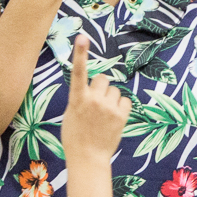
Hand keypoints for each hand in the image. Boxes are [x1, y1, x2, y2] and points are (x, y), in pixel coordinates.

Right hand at [61, 35, 130, 166]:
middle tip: (96, 104)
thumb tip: (91, 90)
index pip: (78, 72)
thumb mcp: (71, 114)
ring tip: (104, 116)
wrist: (88, 158)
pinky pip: (125, 101)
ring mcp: (108, 108)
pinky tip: (114, 118)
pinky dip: (121, 107)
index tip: (82, 37)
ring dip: (111, 99)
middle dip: (101, 87)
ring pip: (115, 91)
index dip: (80, 54)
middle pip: (103, 79)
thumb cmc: (75, 137)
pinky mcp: (121, 116)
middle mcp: (93, 100)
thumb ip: (81, 98)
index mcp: (77, 99)